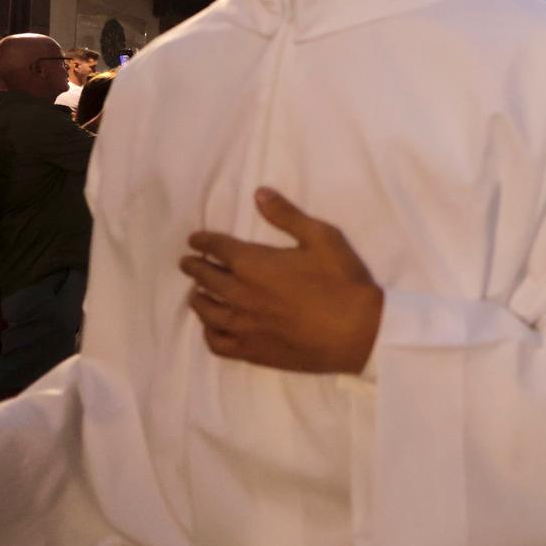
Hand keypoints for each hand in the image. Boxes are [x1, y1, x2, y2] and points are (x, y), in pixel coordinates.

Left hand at [181, 188, 382, 373]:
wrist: (358, 332)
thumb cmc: (342, 282)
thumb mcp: (321, 238)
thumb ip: (287, 215)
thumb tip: (259, 194)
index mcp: (254, 264)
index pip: (217, 248)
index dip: (203, 241)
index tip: (195, 239)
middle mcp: (240, 294)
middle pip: (206, 278)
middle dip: (194, 267)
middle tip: (188, 262)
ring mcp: (244, 326)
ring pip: (206, 311)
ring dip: (198, 298)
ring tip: (196, 292)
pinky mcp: (253, 351)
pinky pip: (217, 343)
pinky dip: (208, 332)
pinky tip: (212, 327)